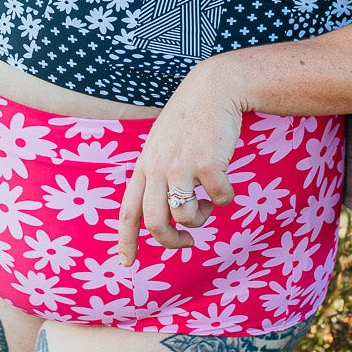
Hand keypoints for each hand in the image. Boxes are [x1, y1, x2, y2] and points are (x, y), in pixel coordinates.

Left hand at [116, 63, 242, 263]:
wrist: (215, 89)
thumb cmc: (191, 118)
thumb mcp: (163, 144)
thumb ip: (160, 173)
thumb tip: (170, 210)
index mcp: (144, 166)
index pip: (127, 210)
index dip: (126, 240)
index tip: (127, 263)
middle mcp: (158, 168)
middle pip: (154, 222)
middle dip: (170, 241)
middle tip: (186, 242)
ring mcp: (181, 166)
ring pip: (186, 216)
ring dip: (201, 218)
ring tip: (207, 204)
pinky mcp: (207, 164)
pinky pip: (219, 200)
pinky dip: (226, 198)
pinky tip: (226, 182)